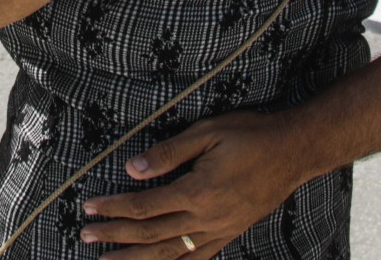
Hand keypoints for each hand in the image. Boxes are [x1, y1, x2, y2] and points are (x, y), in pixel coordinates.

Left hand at [79, 111, 310, 257]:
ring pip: (171, 253)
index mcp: (198, 192)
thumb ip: (168, 153)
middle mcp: (207, 218)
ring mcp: (220, 231)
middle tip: (86, 235)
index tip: (88, 208)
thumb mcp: (208, 133)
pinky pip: (197, 259)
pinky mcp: (230, 234)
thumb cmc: (250, 135)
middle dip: (115, 236)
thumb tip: (132, 168)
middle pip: (151, 234)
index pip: (144, 206)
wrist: (294, 151)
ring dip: (136, 258)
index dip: (113, 209)